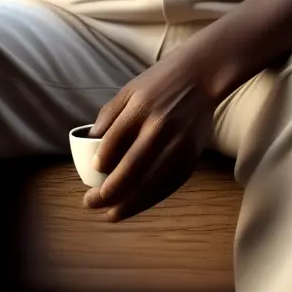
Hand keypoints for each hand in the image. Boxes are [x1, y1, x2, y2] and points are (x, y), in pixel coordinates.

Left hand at [84, 48, 217, 221]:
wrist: (202, 76)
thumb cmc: (159, 83)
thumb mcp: (129, 90)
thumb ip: (109, 116)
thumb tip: (90, 145)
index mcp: (140, 108)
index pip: (114, 142)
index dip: (101, 163)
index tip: (94, 173)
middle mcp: (159, 127)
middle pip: (130, 169)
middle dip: (108, 192)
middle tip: (90, 202)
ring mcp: (178, 144)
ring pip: (151, 183)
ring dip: (129, 204)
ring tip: (111, 214)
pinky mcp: (192, 155)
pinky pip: (170, 184)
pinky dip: (152, 198)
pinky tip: (137, 206)